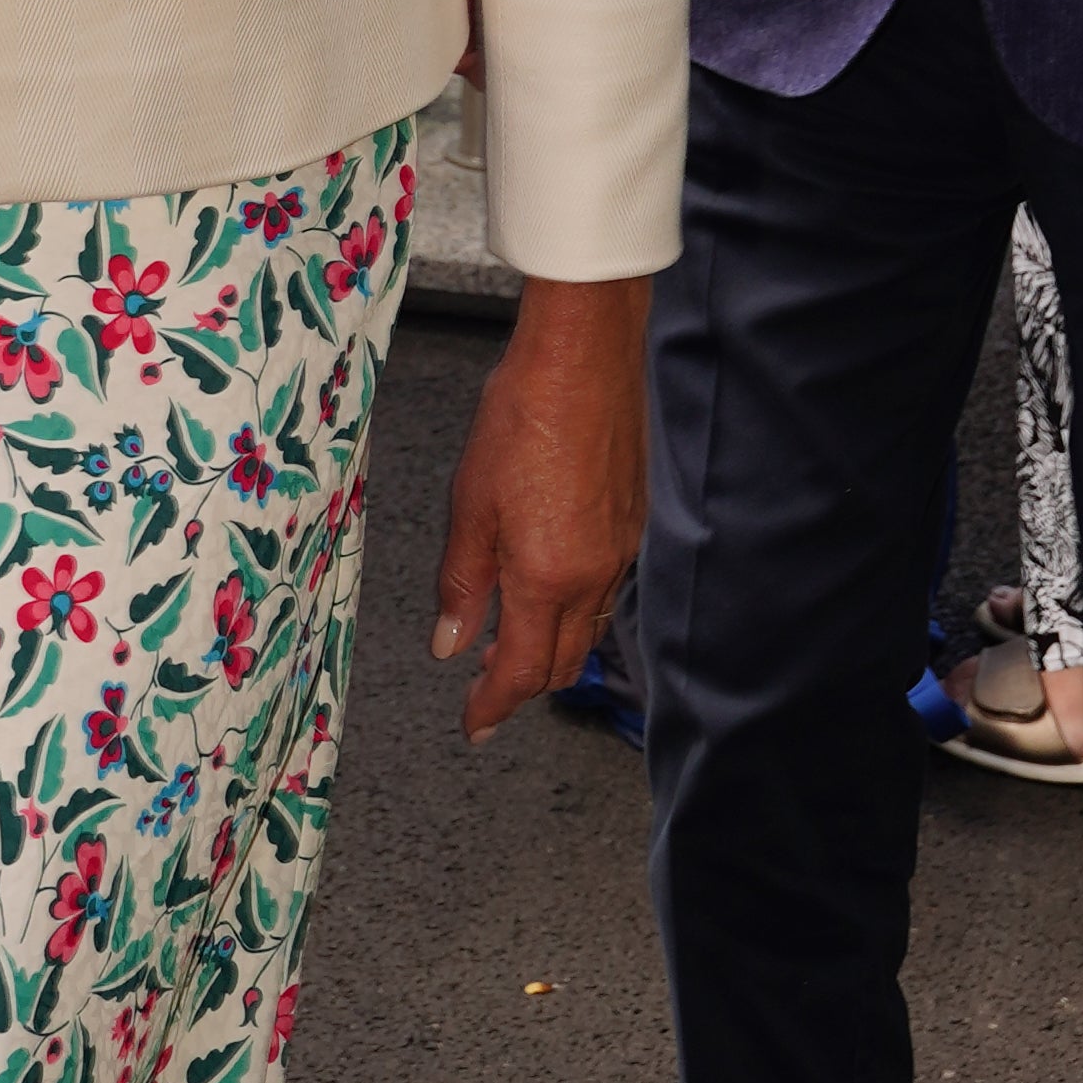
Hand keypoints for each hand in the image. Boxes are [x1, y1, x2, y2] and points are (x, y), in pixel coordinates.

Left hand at [430, 273, 649, 739]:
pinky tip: (546, 583)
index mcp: (547, 577)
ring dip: (549, 646)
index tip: (473, 725)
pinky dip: (574, 609)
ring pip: (587, 630)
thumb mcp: (469, 504)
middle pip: (561, 663)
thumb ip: (462, 583)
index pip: (521, 672)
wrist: (583, 357)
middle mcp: (594, 574)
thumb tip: (449, 643)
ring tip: (505, 633)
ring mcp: (621, 550)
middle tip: (481, 681)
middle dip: (521, 683)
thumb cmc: (523, 416)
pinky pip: (606, 591)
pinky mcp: (633, 523)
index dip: (493, 706)